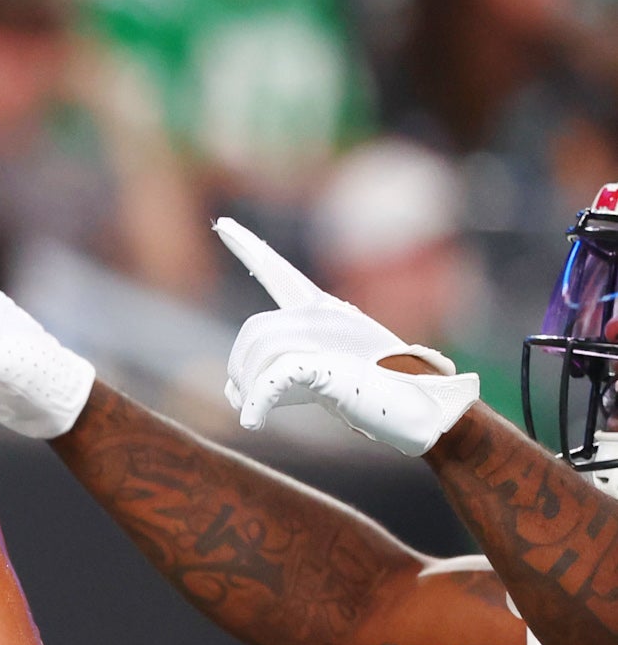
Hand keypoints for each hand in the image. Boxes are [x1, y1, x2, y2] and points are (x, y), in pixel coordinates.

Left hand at [216, 217, 478, 456]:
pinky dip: (257, 401)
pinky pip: (275, 376)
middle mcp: (325, 315)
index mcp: (323, 310)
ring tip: (257, 411)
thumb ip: (278, 374)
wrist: (421, 405)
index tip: (223, 225)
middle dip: (241, 366)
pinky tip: (252, 419)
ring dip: (250, 387)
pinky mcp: (327, 361)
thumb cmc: (375, 392)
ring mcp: (328, 335)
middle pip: (256, 329)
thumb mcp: (319, 375)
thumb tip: (231, 392)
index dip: (248, 248)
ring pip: (262, 351)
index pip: (280, 273)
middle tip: (246, 397)